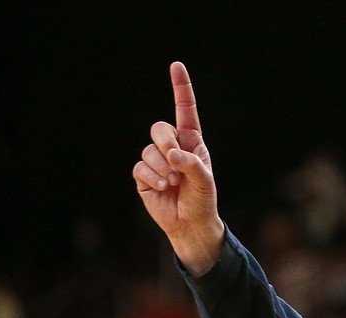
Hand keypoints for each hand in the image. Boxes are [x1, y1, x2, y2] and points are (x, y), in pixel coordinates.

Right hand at [133, 61, 224, 274]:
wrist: (190, 224)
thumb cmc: (202, 200)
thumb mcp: (204, 182)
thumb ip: (192, 164)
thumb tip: (172, 154)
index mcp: (191, 142)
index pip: (185, 111)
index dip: (181, 89)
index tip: (177, 66)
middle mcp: (172, 147)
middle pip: (159, 128)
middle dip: (165, 143)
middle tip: (176, 162)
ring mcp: (156, 161)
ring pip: (149, 150)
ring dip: (162, 168)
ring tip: (174, 183)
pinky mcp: (143, 175)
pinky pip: (140, 167)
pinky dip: (152, 177)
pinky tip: (162, 187)